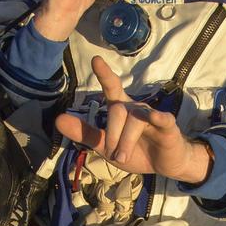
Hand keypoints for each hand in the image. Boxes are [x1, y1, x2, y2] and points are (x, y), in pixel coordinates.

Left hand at [55, 56, 209, 181]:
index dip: (105, 74)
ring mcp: (152, 115)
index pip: (111, 88)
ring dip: (125, 142)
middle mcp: (135, 107)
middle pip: (117, 112)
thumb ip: (84, 133)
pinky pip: (161, 119)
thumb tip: (58, 119)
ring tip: (122, 158)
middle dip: (111, 136)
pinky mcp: (167, 126)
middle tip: (112, 155)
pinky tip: (154, 116)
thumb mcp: (105, 146)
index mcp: (121, 109)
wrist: (164, 165)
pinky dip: (158, 117)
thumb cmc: (136, 151)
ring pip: (134, 121)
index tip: (96, 60)